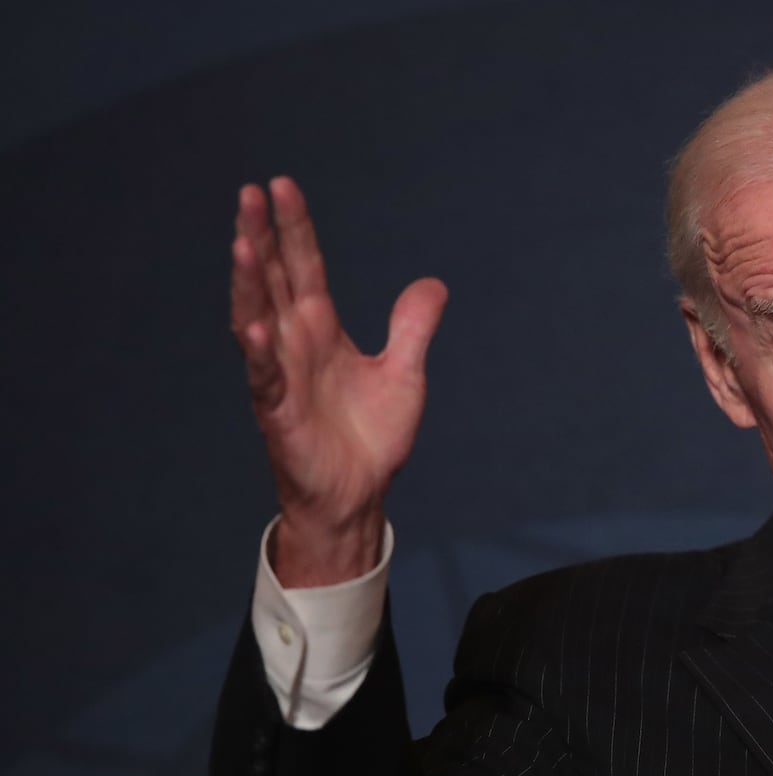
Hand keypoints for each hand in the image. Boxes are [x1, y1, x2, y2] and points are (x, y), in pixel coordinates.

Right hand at [231, 176, 446, 585]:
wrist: (359, 495)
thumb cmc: (370, 437)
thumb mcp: (405, 374)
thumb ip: (413, 327)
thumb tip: (434, 283)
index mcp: (321, 330)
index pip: (303, 267)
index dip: (294, 228)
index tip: (281, 185)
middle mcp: (295, 344)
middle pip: (273, 280)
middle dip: (261, 237)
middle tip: (250, 192)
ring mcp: (281, 376)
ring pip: (257, 319)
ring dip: (248, 283)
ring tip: (241, 242)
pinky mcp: (279, 413)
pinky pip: (265, 378)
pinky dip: (260, 353)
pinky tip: (255, 325)